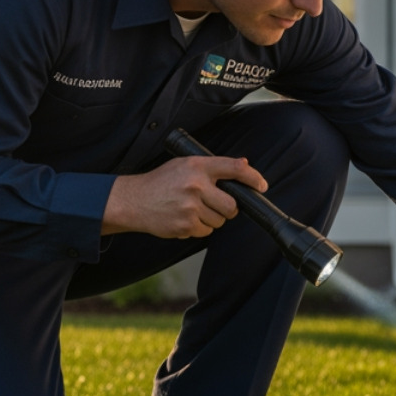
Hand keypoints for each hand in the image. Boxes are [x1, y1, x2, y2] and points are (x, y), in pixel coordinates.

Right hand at [101, 155, 267, 238]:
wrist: (133, 201)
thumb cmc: (160, 182)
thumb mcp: (184, 164)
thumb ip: (212, 166)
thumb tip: (242, 164)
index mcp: (197, 166)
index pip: (235, 169)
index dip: (253, 178)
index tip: (261, 185)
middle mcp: (195, 185)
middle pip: (232, 205)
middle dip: (229, 208)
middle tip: (217, 205)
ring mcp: (190, 207)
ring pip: (220, 220)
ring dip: (212, 218)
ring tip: (192, 209)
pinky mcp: (185, 225)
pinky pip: (206, 231)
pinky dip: (200, 228)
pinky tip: (185, 218)